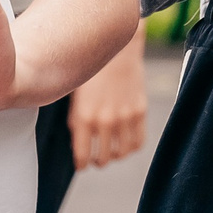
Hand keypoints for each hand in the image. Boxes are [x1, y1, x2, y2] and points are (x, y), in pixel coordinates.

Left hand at [67, 41, 148, 169]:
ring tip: (111, 151)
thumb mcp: (73, 93)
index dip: (81, 164)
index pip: (82, 156)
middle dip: (97, 161)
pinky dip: (131, 147)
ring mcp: (124, 117)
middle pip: (103, 158)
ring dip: (115, 155)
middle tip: (96, 157)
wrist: (116, 47)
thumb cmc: (90, 69)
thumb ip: (75, 119)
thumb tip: (76, 144)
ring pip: (122, 153)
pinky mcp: (139, 111)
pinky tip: (125, 141)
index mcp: (83, 117)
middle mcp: (105, 120)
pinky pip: (138, 142)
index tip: (81, 163)